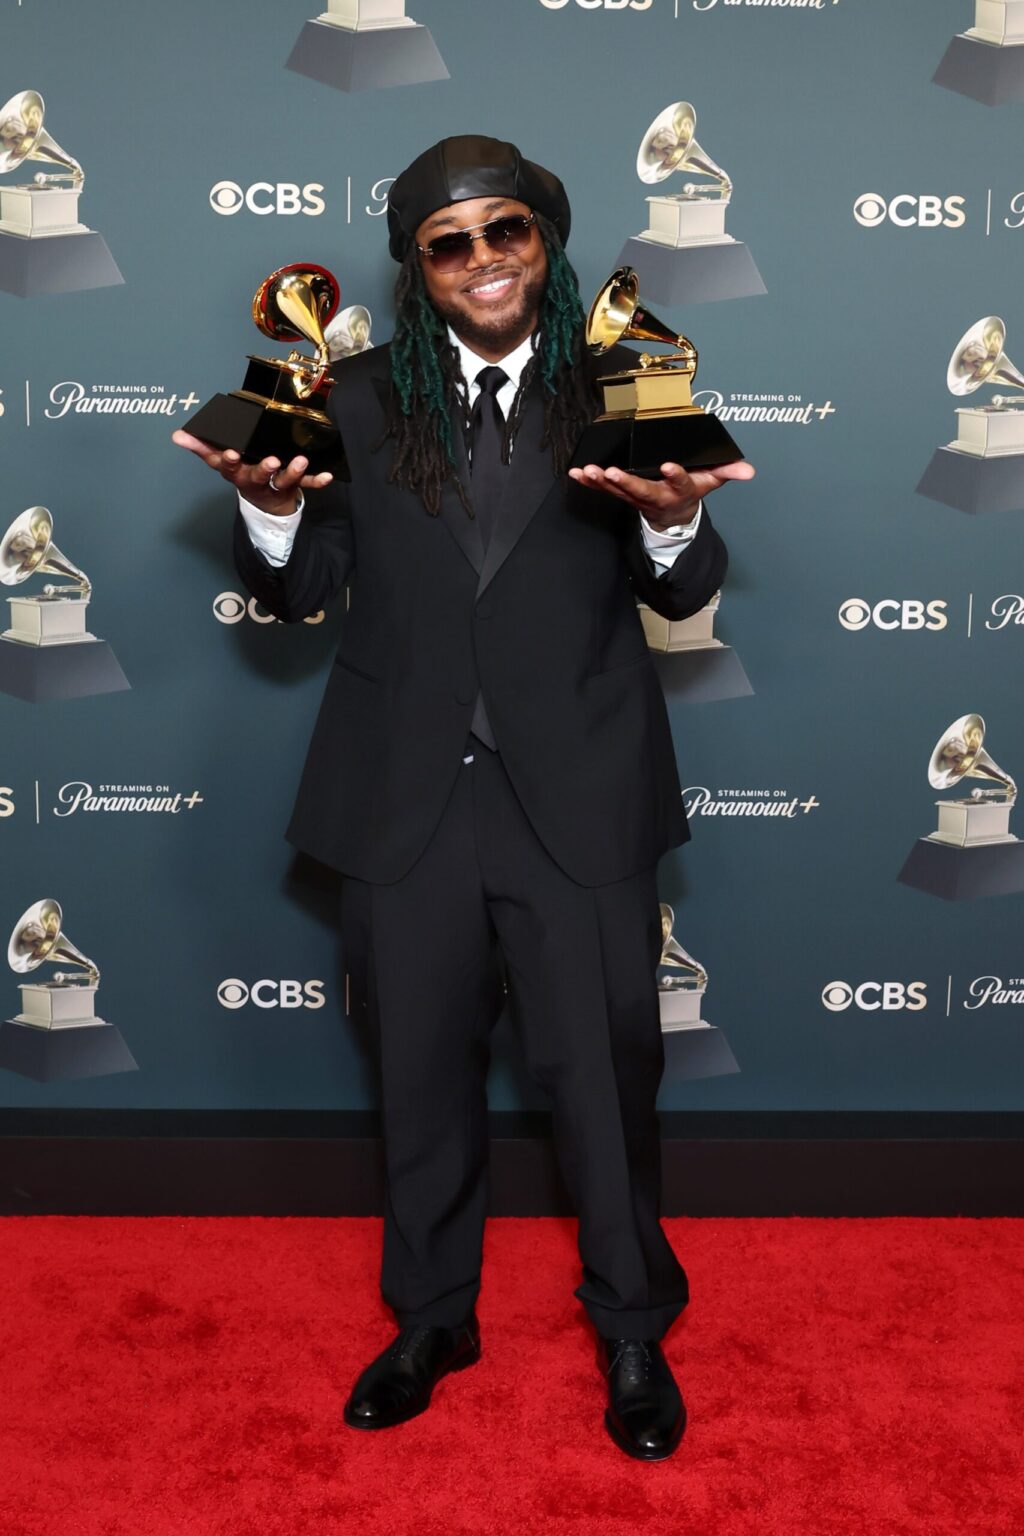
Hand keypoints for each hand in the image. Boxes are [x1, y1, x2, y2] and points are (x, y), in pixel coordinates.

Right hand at [171, 430, 332, 516]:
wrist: (265, 502)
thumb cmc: (242, 472)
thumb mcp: (219, 460)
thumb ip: (200, 445)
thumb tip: (176, 435)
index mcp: (236, 471)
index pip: (227, 465)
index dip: (228, 460)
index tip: (230, 453)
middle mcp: (255, 478)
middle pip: (257, 475)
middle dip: (264, 468)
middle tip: (271, 461)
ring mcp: (275, 484)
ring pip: (283, 480)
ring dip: (292, 471)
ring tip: (301, 462)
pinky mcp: (293, 486)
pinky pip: (307, 486)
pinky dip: (317, 481)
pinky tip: (328, 476)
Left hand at [568, 459, 754, 531]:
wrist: (673, 516)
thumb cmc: (691, 492)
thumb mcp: (712, 481)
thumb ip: (728, 472)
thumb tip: (749, 471)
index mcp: (679, 491)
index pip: (680, 482)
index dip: (675, 475)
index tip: (670, 466)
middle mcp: (656, 496)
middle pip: (641, 490)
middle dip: (626, 482)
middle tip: (612, 472)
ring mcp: (637, 497)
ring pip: (619, 491)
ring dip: (602, 482)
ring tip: (589, 471)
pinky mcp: (623, 495)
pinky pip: (604, 490)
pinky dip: (589, 483)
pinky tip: (575, 473)